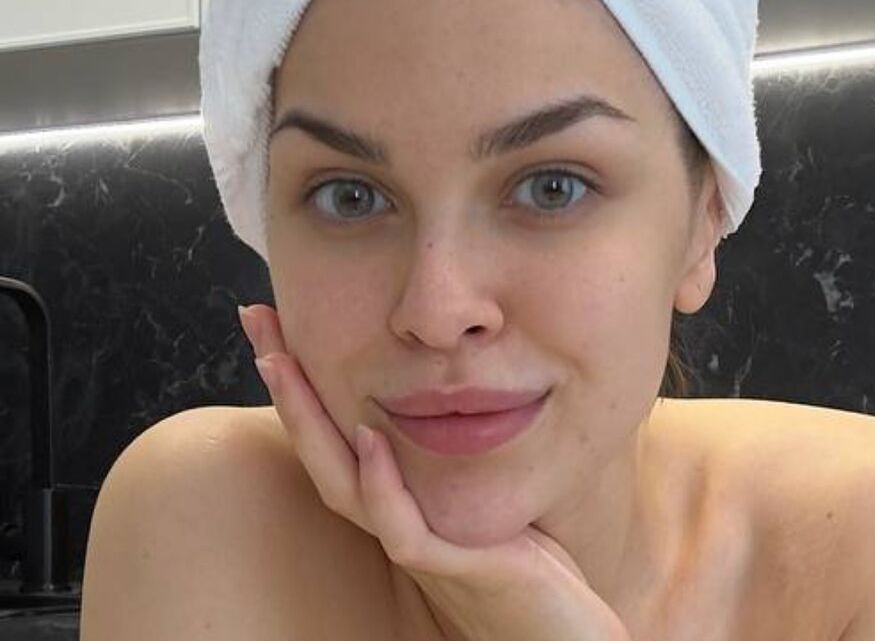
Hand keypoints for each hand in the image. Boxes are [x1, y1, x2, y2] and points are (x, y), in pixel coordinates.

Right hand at [238, 303, 631, 640]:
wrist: (561, 630)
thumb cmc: (530, 561)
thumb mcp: (484, 486)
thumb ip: (455, 449)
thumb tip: (454, 385)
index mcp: (396, 498)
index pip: (336, 432)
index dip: (303, 381)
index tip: (278, 323)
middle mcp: (392, 519)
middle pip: (319, 448)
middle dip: (286, 384)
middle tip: (256, 321)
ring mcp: (415, 543)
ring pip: (342, 482)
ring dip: (309, 421)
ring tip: (283, 362)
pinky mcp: (450, 564)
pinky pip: (401, 525)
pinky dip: (380, 481)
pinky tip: (369, 436)